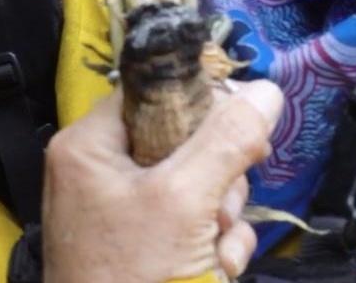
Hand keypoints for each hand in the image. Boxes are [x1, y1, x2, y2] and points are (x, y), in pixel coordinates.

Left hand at [43, 80, 282, 282]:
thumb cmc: (131, 280)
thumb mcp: (183, 200)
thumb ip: (227, 140)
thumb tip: (265, 91)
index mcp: (89, 146)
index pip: (154, 91)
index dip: (203, 103)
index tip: (241, 126)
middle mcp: (101, 173)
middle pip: (185, 139)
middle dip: (219, 176)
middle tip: (219, 206)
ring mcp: (123, 214)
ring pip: (199, 183)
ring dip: (223, 215)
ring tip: (214, 247)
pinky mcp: (145, 248)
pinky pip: (195, 223)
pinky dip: (214, 244)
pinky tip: (216, 266)